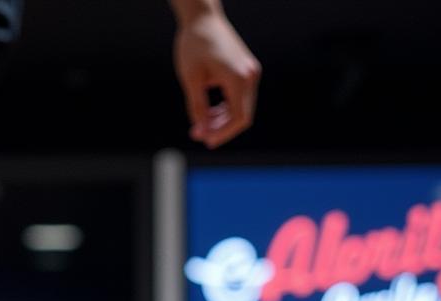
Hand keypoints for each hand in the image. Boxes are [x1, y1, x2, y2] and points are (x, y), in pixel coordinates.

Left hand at [174, 11, 260, 147]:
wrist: (202, 18)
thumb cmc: (194, 45)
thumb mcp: (191, 81)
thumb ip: (198, 108)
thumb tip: (202, 131)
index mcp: (239, 77)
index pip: (238, 118)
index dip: (222, 134)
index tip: (205, 141)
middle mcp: (249, 75)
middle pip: (242, 116)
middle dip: (221, 129)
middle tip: (198, 135)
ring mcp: (249, 72)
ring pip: (241, 109)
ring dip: (222, 121)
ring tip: (200, 125)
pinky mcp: (245, 70)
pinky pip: (239, 98)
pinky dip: (225, 110)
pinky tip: (209, 113)